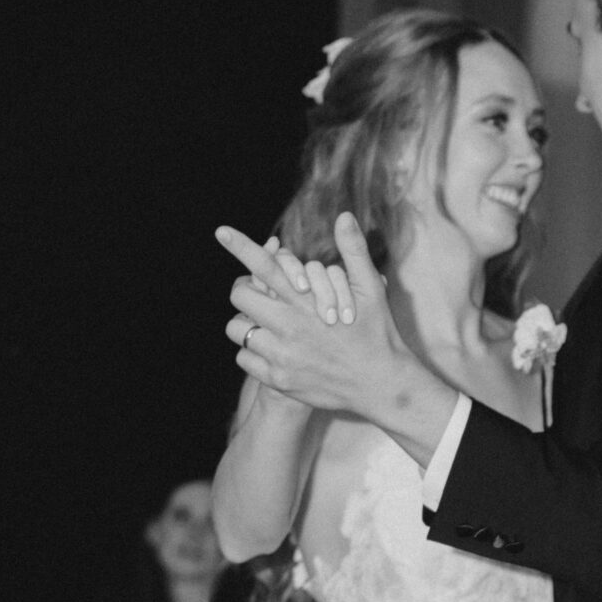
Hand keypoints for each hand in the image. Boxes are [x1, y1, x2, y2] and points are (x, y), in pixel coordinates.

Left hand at [218, 214, 455, 463]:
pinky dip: (251, 353)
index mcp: (307, 301)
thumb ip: (353, 251)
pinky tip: (271, 351)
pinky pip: (244, 359)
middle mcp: (289, 327)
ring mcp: (281, 355)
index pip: (266, 266)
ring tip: (264, 325)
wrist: (379, 385)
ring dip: (246, 324)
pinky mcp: (279, 379)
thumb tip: (344, 215)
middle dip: (246, 291)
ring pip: (237, 330)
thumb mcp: (371, 290)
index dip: (240, 246)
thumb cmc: (376, 333)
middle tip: (258, 295)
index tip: (221, 231)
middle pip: (240, 296)